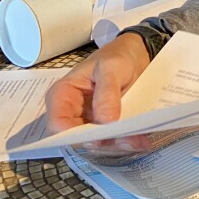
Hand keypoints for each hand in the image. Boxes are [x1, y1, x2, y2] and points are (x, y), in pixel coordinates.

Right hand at [45, 33, 150, 149]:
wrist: (136, 54)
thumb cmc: (117, 55)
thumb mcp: (112, 67)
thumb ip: (107, 93)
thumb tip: (105, 122)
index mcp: (63, 95)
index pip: (57, 124)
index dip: (74, 136)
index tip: (99, 138)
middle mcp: (71, 112)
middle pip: (78, 139)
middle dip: (102, 142)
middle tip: (127, 139)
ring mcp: (88, 121)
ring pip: (97, 143)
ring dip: (117, 145)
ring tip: (139, 140)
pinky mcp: (104, 126)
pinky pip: (111, 140)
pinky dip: (125, 142)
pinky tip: (141, 140)